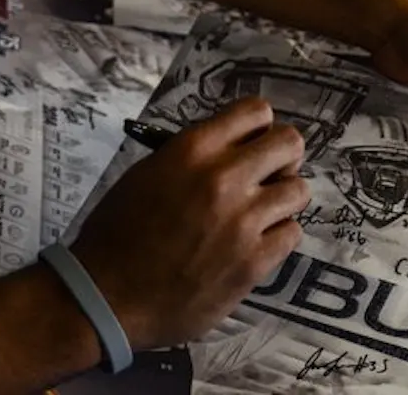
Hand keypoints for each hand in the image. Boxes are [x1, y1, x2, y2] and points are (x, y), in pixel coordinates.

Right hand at [72, 98, 308, 350]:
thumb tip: (227, 151)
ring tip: (260, 213)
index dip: (258, 127)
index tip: (250, 143)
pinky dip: (277, 235)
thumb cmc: (116, 232)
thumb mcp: (146, 173)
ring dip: (281, 198)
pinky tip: (254, 242)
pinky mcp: (254, 262)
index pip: (255, 111)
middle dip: (281, 157)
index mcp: (192, 149)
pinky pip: (292, 233)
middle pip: (289, 143)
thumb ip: (190, 157)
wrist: (109, 295)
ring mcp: (244, 221)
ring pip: (299, 190)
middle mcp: (224, 178)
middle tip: (265, 175)